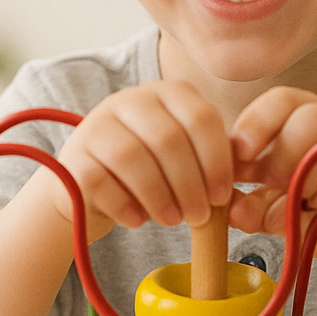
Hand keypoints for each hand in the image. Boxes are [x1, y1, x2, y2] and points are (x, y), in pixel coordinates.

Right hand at [48, 80, 232, 238]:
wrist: (88, 189)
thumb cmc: (148, 177)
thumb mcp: (184, 165)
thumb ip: (213, 175)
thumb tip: (242, 200)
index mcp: (166, 94)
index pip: (201, 118)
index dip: (217, 161)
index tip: (222, 196)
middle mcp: (129, 101)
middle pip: (168, 139)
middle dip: (189, 184)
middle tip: (198, 216)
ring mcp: (96, 126)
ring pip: (132, 158)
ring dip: (159, 196)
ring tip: (171, 220)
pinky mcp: (74, 156)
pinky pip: (101, 181)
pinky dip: (125, 205)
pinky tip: (137, 220)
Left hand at [226, 87, 316, 273]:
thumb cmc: (307, 211)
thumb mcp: (266, 207)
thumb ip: (245, 205)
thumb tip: (231, 209)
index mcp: (306, 116)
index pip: (283, 99)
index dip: (257, 121)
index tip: (239, 154)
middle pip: (310, 116)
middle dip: (282, 154)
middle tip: (269, 182)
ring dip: (303, 182)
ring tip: (297, 203)